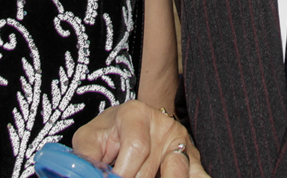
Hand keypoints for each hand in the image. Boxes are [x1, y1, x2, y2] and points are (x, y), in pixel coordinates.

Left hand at [71, 100, 208, 177]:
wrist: (130, 125)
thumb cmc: (108, 134)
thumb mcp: (90, 138)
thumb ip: (87, 156)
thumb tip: (89, 174)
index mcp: (136, 114)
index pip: (136, 148)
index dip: (123, 173)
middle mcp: (164, 125)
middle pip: (151, 169)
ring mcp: (181, 142)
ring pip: (176, 174)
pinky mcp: (194, 158)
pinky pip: (199, 175)